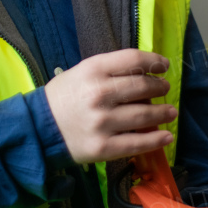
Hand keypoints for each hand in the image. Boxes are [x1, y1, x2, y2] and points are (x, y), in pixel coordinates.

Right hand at [43, 48, 175, 163]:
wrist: (38, 128)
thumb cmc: (63, 97)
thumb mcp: (81, 72)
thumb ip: (110, 71)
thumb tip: (145, 76)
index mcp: (93, 70)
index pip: (133, 60)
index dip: (154, 61)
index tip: (163, 66)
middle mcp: (99, 94)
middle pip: (143, 87)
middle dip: (160, 87)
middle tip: (165, 89)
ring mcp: (102, 122)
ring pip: (144, 115)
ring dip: (163, 113)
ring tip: (170, 112)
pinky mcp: (103, 147)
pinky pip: (137, 143)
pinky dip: (156, 139)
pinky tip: (166, 136)